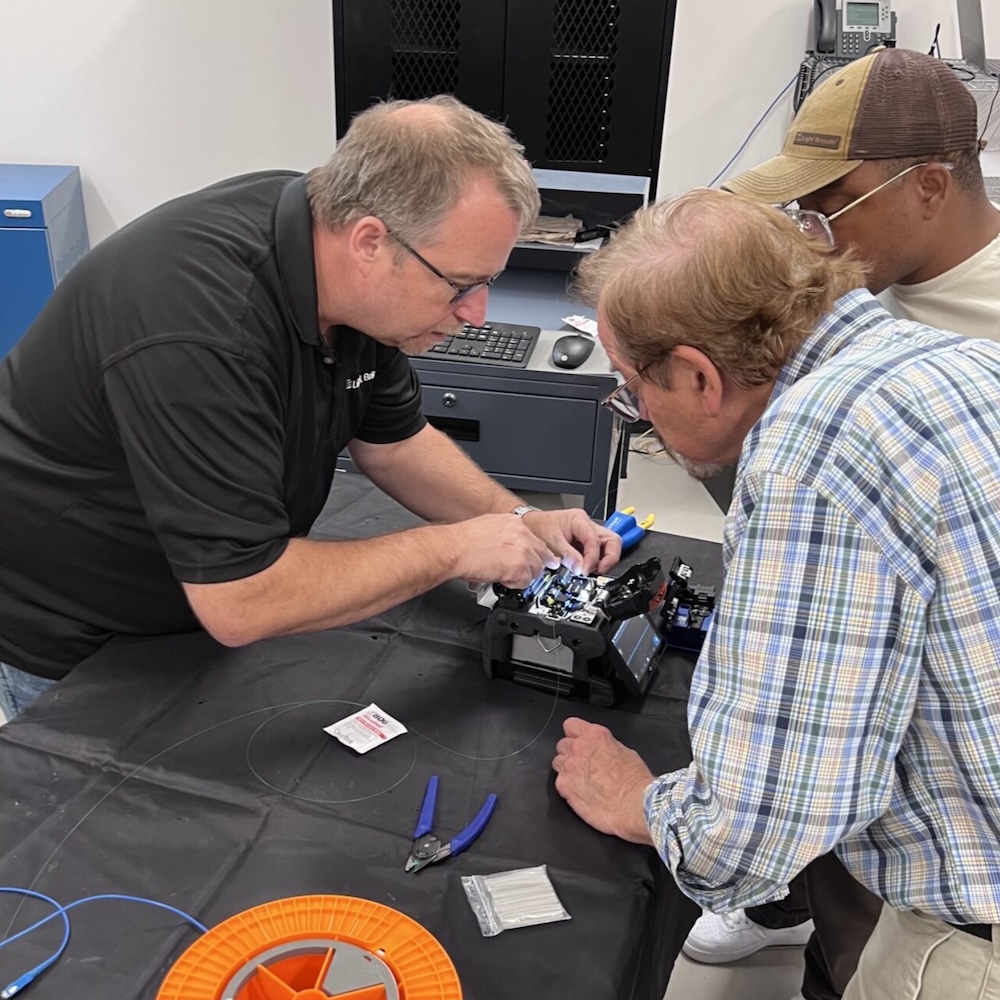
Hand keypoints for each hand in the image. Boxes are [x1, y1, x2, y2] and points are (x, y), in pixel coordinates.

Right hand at [450, 514, 560, 588]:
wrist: (455, 549)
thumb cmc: (464, 540)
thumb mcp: (489, 526)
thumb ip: (505, 534)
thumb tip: (508, 544)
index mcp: (515, 523)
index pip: (536, 539)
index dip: (535, 552)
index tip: (536, 558)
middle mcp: (522, 534)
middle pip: (542, 554)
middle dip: (533, 565)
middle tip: (522, 572)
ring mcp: (523, 550)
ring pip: (536, 569)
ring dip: (523, 575)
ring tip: (506, 575)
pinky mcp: (519, 567)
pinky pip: (526, 582)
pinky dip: (515, 584)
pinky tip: (502, 579)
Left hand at [521, 508, 621, 573]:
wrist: (529, 524)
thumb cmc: (537, 526)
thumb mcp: (551, 542)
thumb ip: (567, 555)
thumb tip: (580, 569)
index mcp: (579, 520)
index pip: (595, 541)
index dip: (592, 559)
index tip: (584, 571)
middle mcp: (587, 524)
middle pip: (612, 540)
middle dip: (609, 558)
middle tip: (600, 571)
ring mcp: (588, 533)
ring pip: (609, 546)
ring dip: (604, 560)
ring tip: (593, 571)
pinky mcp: (585, 541)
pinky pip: (598, 551)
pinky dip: (596, 561)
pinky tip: (587, 568)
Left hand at [552, 717, 654, 844]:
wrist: (634, 805)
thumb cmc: (635, 782)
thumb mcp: (625, 752)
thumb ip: (606, 746)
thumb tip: (601, 750)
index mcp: (595, 735)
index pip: (571, 725)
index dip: (574, 734)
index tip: (577, 741)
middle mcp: (579, 747)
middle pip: (562, 744)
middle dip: (570, 754)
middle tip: (583, 766)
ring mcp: (569, 766)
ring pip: (558, 762)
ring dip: (567, 769)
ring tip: (581, 781)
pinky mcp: (564, 785)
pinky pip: (559, 782)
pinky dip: (567, 787)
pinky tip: (581, 794)